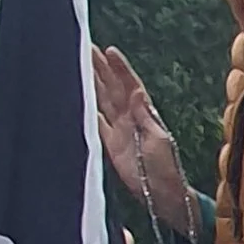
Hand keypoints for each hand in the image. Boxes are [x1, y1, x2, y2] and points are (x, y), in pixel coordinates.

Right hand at [94, 45, 189, 231]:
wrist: (162, 195)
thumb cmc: (167, 167)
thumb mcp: (159, 139)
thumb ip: (145, 116)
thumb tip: (136, 92)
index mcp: (144, 114)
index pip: (130, 85)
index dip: (120, 68)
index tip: (109, 51)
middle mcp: (130, 118)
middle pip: (112, 88)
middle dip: (100, 69)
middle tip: (85, 48)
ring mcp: (119, 130)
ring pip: (102, 101)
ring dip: (91, 84)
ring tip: (78, 65)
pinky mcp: (110, 145)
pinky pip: (96, 122)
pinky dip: (87, 110)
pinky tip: (77, 97)